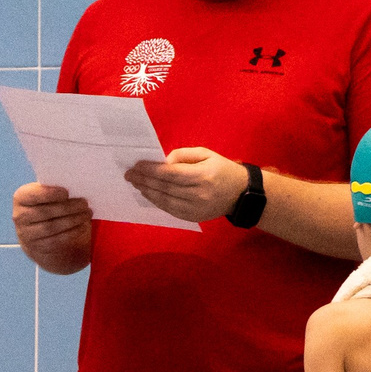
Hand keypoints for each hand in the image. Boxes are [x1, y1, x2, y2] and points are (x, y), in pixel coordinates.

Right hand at [11, 182, 93, 272]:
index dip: (49, 193)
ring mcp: (26, 233)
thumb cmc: (49, 205)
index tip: (66, 192)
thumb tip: (76, 185)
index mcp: (22, 197)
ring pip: (51, 227)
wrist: (41, 231)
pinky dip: (71, 233)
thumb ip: (56, 189)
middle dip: (68, 207)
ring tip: (87, 213)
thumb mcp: (48, 194)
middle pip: (45, 212)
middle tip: (85, 203)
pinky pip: (56, 240)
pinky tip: (82, 226)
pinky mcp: (37, 246)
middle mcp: (20, 216)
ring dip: (73, 220)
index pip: (33, 195)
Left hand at [125, 146, 246, 223]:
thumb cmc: (222, 169)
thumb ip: (183, 155)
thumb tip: (162, 162)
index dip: (151, 170)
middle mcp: (199, 194)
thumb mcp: (206, 154)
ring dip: (147, 192)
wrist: (241, 194)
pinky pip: (170, 209)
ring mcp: (196, 208)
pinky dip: (156, 201)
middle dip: (144, 180)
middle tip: (129, 174)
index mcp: (203, 176)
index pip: (171, 174)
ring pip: (165, 200)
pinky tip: (148, 194)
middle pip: (165, 187)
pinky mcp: (193, 217)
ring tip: (136, 183)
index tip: (137, 165)